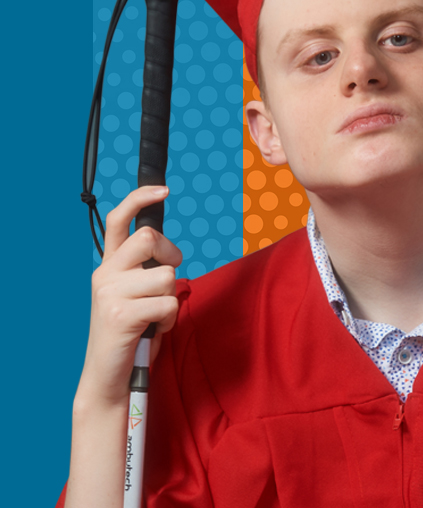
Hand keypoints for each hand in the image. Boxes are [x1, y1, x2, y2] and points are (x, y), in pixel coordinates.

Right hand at [76, 185, 182, 408]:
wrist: (110, 377)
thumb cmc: (132, 335)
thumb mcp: (136, 295)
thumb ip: (145, 271)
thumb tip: (168, 254)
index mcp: (108, 267)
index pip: (118, 221)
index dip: (140, 199)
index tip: (162, 190)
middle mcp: (104, 275)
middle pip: (149, 238)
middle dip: (171, 255)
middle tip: (167, 279)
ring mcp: (109, 294)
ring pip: (166, 275)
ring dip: (171, 298)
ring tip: (156, 316)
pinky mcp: (120, 315)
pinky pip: (168, 303)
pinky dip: (170, 318)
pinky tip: (155, 330)